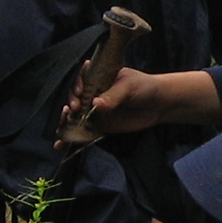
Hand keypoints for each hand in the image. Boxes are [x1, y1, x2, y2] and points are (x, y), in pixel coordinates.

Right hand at [69, 66, 219, 137]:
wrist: (160, 105)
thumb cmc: (145, 87)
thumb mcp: (129, 87)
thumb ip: (113, 96)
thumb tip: (96, 104)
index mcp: (99, 78)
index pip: (81, 80)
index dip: (76, 86)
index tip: (79, 93)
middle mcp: (93, 93)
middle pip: (74, 99)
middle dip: (70, 105)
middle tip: (74, 109)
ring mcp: (95, 111)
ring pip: (76, 116)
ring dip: (66, 122)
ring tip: (62, 128)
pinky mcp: (100, 126)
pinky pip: (84, 132)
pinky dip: (72, 138)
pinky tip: (61, 144)